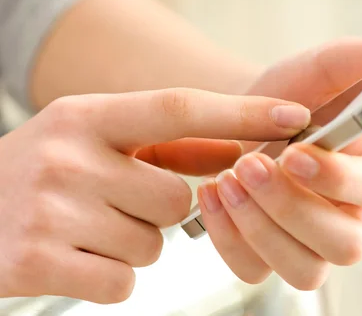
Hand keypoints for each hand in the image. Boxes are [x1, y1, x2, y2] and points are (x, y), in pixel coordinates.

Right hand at [0, 88, 309, 303]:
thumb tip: (243, 151)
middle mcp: (68, 154)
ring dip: (132, 245)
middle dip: (161, 212)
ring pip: (152, 245)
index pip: (179, 108)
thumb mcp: (96, 142)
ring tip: (87, 228)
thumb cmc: (46, 174)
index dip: (242, 114)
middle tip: (114, 205)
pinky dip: (110, 278)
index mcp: (87, 116)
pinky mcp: (37, 261)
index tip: (295, 115)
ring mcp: (50, 208)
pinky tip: (74, 258)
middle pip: (176, 200)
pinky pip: (122, 282)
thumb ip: (168, 146)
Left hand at [197, 29, 361, 288]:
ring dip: (261, 230)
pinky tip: (210, 198)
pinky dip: (229, 240)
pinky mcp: (271, 257)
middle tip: (249, 165)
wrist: (242, 115)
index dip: (341, 180)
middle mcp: (351, 217)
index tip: (294, 153)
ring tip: (226, 180)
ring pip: (305, 270)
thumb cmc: (296, 90)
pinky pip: (256, 271)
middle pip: (345, 245)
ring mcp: (311, 245)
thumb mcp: (334, 65)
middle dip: (294, 209)